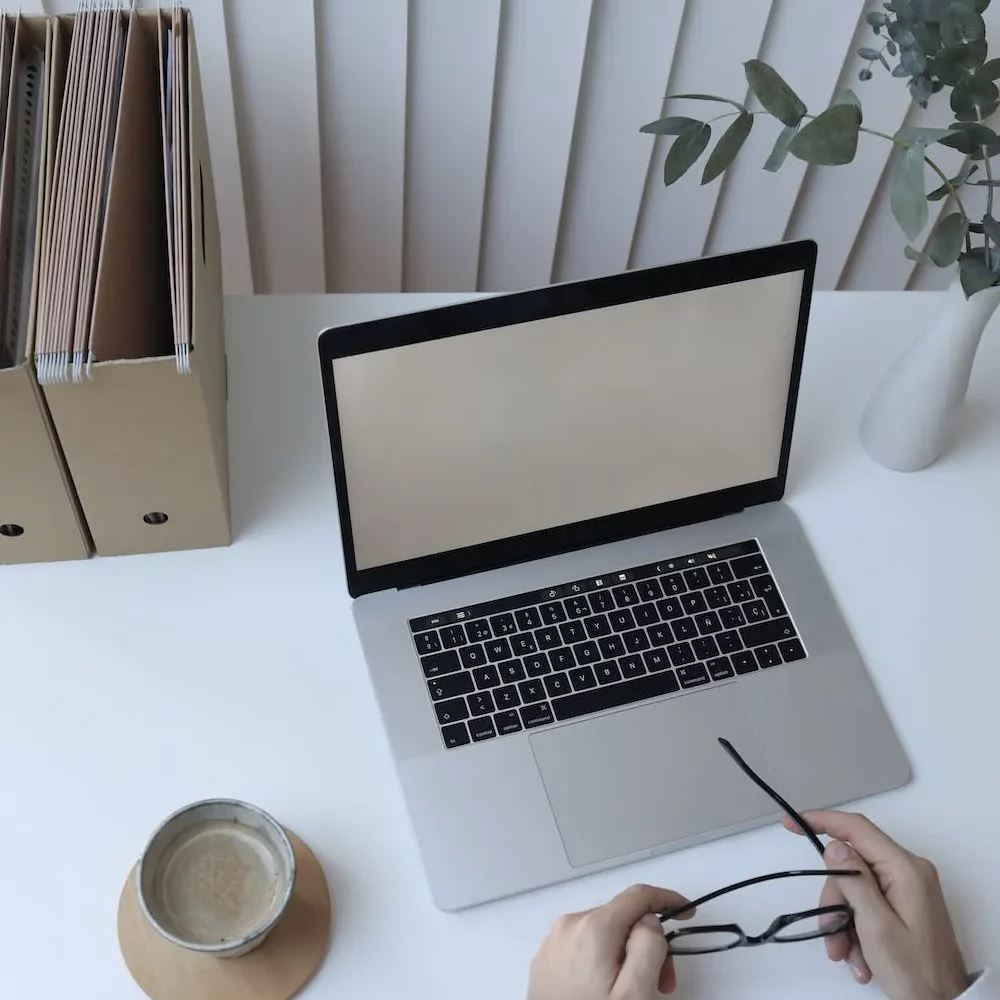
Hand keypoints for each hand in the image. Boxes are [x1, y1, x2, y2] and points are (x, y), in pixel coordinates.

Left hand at [527, 884, 694, 999]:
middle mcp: (569, 924)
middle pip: (622, 917)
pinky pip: (583, 945)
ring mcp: (554, 940)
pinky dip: (603, 959)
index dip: (668, 899)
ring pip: (603, 932)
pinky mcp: (546, 958)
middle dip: (649, 943)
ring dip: (627, 954)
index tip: (689, 914)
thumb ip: (649, 947)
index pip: (638, 895)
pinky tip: (608, 990)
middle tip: (663, 983)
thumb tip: (649, 919)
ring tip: (635, 992)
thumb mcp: (635, 992)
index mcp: (593, 927)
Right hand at [785, 810, 967, 999]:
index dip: (822, 820)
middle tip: (830, 933)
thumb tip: (835, 846)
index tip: (791, 823)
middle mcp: (908, 870)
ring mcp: (908, 887)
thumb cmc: (915, 970)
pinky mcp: (905, 903)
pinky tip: (860, 957)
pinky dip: (857, 928)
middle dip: (834, 900)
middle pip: (851, 866)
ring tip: (846, 955)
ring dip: (843, 921)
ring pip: (855, 888)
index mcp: (905, 868)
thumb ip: (854, 881)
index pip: (857, 828)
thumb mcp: (876, 926)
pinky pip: (868, 903)